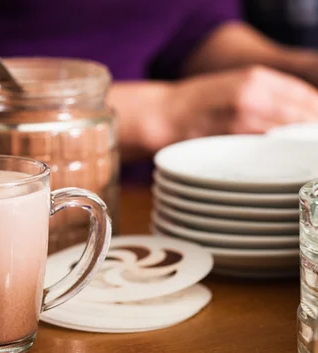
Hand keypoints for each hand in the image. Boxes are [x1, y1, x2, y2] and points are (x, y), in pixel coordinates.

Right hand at [140, 66, 317, 151]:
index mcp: (258, 76)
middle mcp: (254, 92)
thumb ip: (271, 97)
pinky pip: (265, 149)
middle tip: (307, 149)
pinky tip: (276, 162)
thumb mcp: (238, 86)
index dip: (315, 117)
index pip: (308, 97)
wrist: (163, 114)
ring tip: (297, 158)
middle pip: (304, 116)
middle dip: (311, 134)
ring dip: (297, 148)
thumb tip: (306, 118)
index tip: (312, 133)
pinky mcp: (230, 138)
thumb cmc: (200, 104)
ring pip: (287, 134)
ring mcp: (241, 116)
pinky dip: (276, 156)